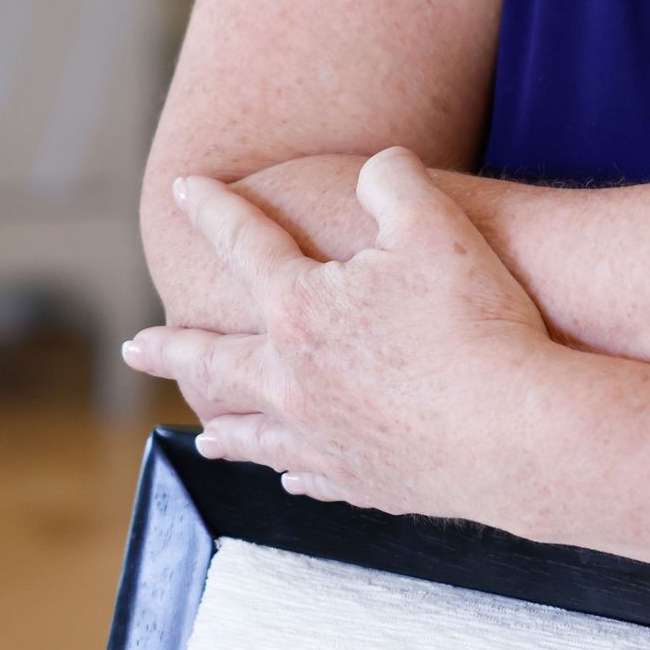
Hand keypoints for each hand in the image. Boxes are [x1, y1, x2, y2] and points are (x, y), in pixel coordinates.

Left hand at [122, 147, 555, 529]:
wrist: (516, 433)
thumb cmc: (476, 322)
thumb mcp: (437, 224)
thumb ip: (394, 182)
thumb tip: (378, 168)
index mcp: (301, 309)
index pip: (244, 244)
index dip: (214, 208)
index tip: (183, 189)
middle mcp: (293, 380)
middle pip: (214, 360)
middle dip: (171, 348)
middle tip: (133, 347)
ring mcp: (323, 438)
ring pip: (252, 433)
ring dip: (222, 428)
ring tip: (201, 434)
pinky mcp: (364, 480)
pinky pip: (311, 476)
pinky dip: (293, 472)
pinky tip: (291, 476)